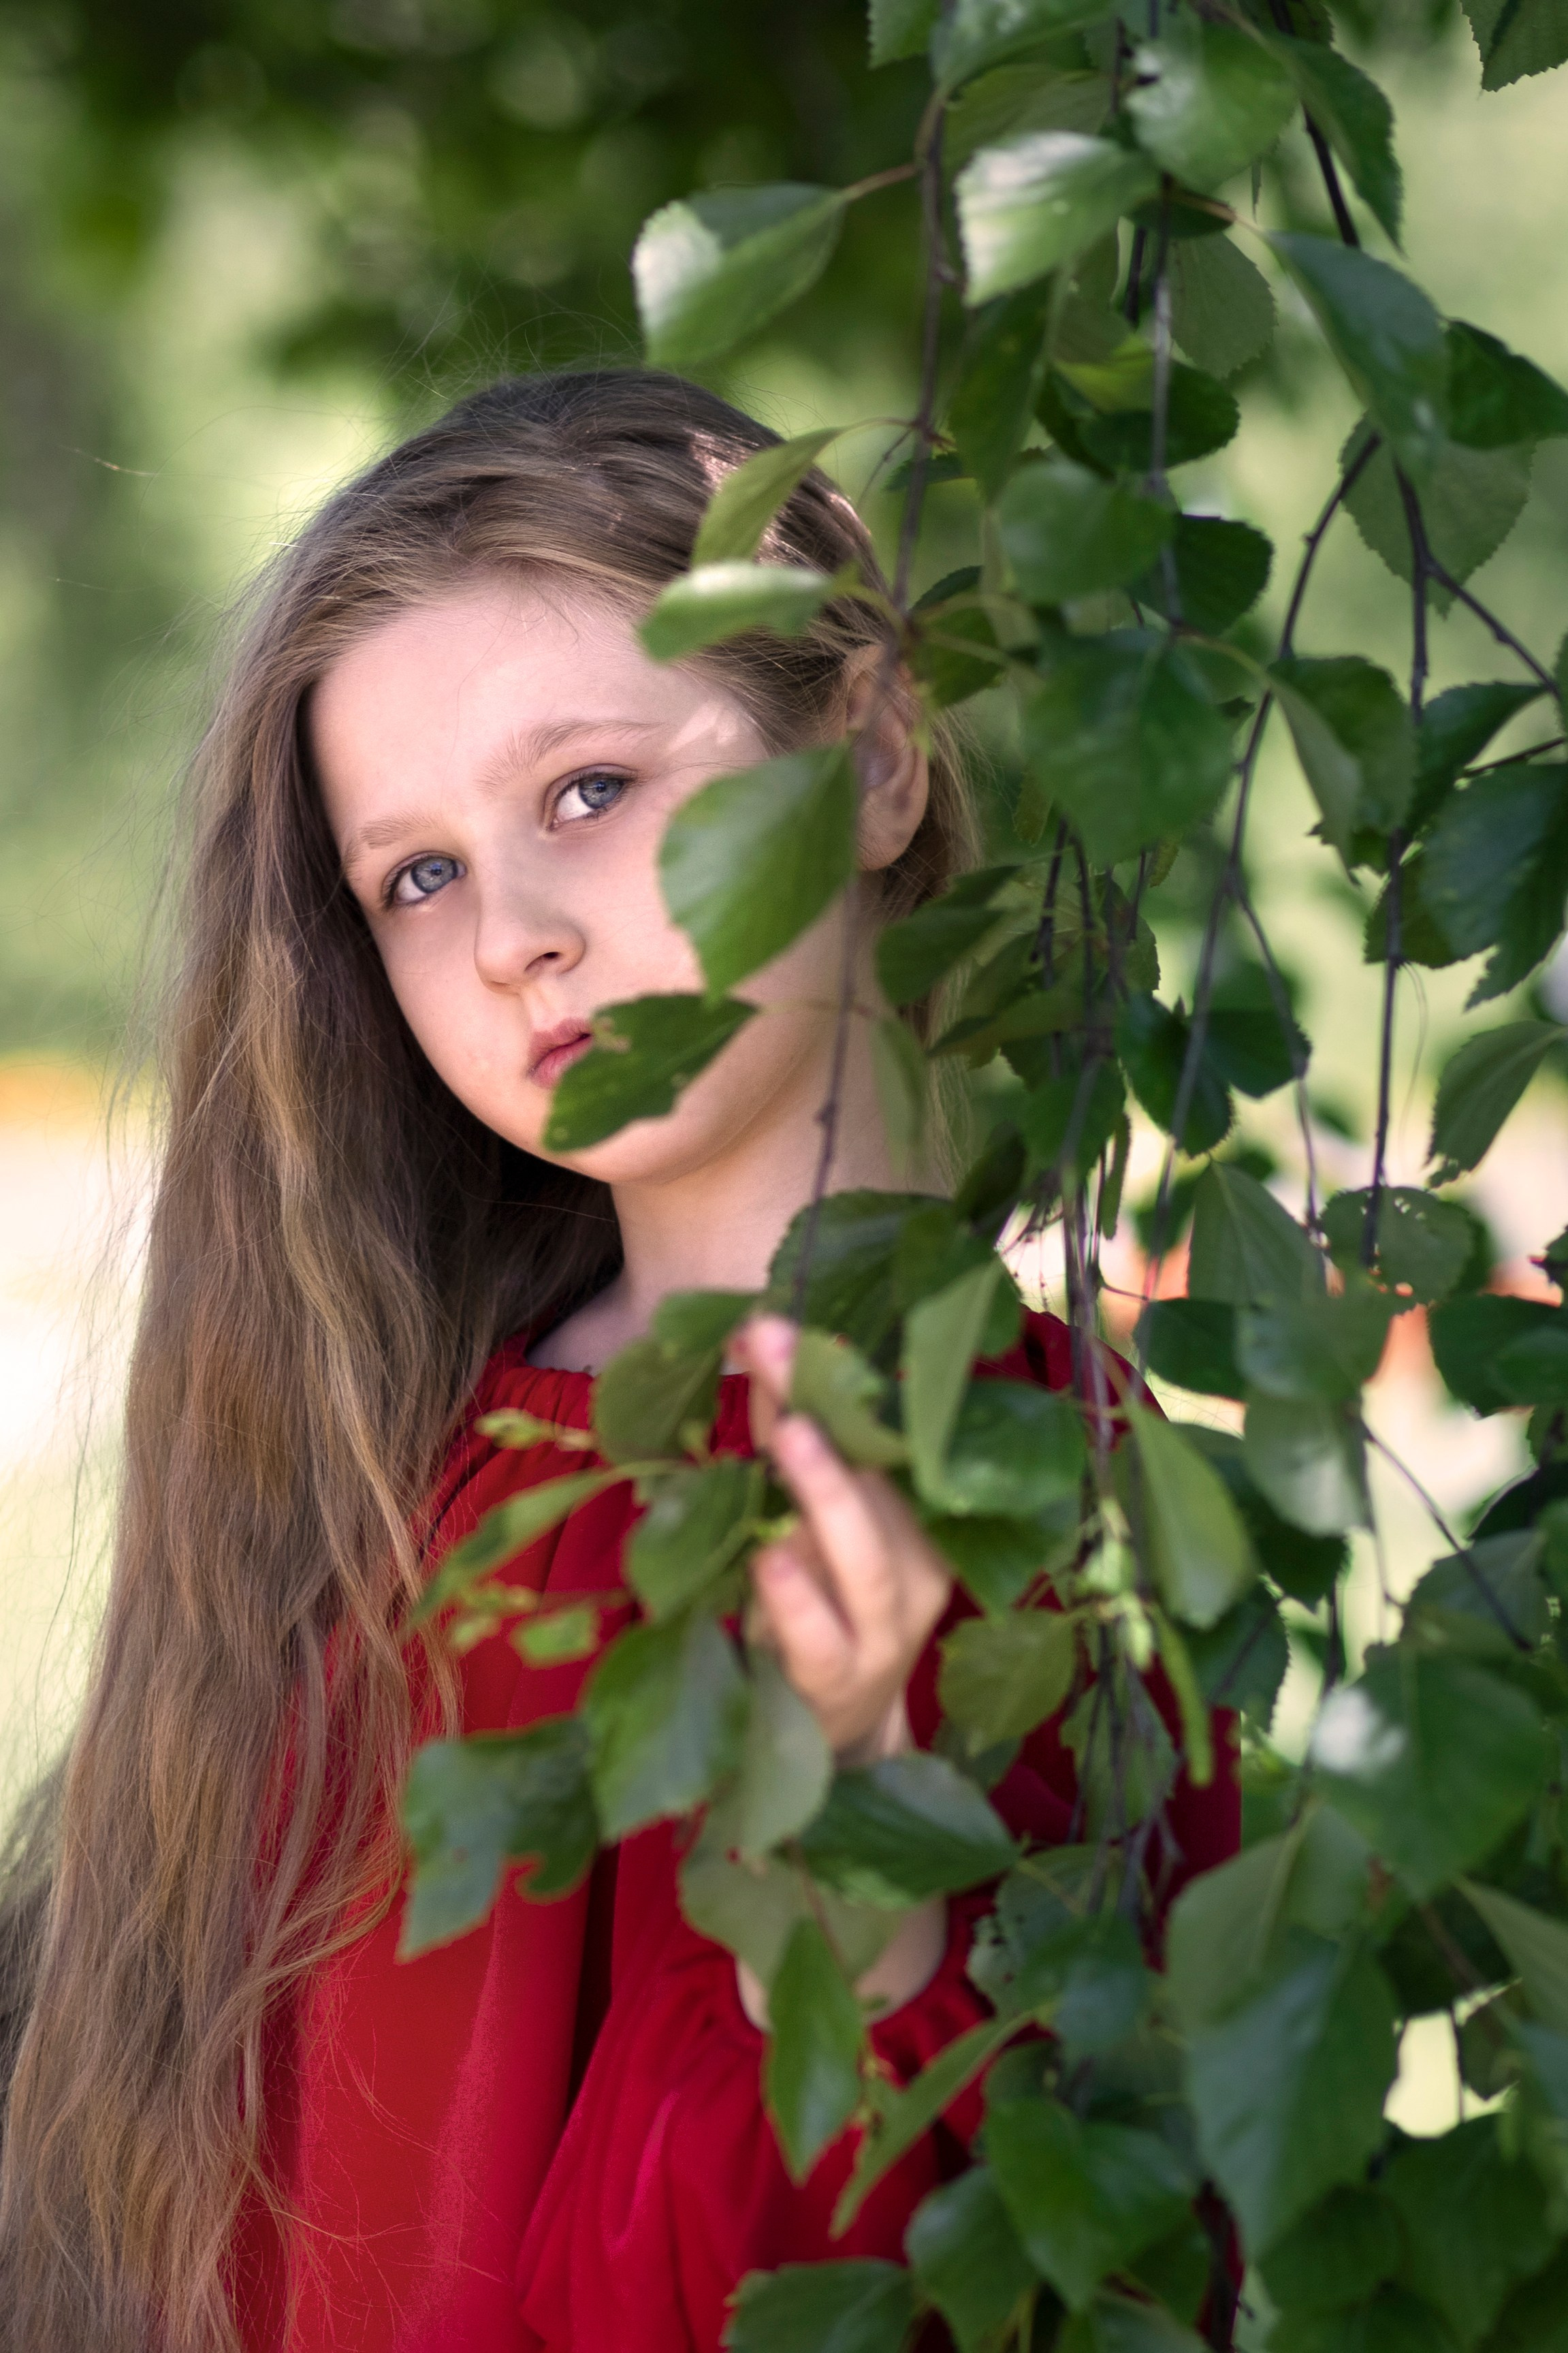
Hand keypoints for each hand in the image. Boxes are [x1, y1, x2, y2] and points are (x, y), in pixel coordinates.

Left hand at [731, 1314, 951, 1763]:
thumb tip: (754, 1342)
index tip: (781, 1323)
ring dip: (825, 1493)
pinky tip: (768, 1557)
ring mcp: (886, 1632)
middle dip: (824, 1411)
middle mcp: (918, 1570)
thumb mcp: (810, 1524)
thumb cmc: (825, 1608)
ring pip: (866, 1560)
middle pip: (877, 1483)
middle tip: (778, 1350)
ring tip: (788, 1435)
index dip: (839, 1379)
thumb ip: (790, 1445)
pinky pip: (823, 1637)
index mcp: (923, 1520)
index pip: (886, 1439)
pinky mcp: (842, 1683)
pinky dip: (795, 1596)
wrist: (835, 1732)